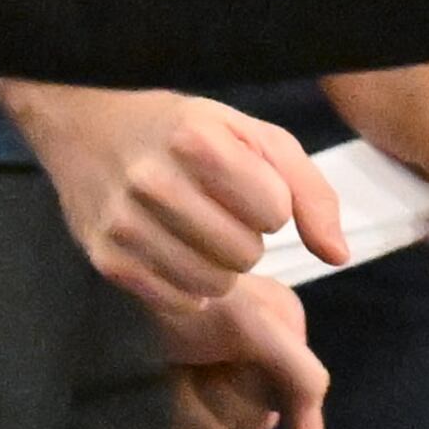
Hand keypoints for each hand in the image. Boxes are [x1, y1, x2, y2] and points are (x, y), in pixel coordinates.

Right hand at [0, 81, 346, 312]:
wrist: (88, 127)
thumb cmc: (186, 129)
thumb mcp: (253, 135)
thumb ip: (309, 190)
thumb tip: (340, 255)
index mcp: (197, 141)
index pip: (275, 211)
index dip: (271, 203)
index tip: (249, 187)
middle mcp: (155, 183)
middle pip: (245, 254)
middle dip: (247, 238)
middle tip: (223, 214)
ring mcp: (125, 225)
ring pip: (214, 285)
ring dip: (221, 267)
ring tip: (202, 233)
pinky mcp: (106, 260)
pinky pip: (178, 302)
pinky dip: (189, 287)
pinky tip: (177, 253)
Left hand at [158, 276, 327, 428]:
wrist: (119, 300)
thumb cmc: (187, 302)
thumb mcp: (255, 326)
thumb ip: (301, 375)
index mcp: (280, 334)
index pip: (290, 395)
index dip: (257, 381)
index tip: (234, 349)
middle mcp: (249, 362)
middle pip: (254, 421)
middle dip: (220, 394)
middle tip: (198, 358)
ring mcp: (209, 386)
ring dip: (186, 404)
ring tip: (170, 366)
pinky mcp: (176, 408)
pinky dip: (165, 416)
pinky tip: (155, 383)